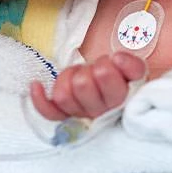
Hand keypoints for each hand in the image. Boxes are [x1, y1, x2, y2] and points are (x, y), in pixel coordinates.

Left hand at [30, 52, 145, 120]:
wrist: (117, 83)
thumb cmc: (124, 75)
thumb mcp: (135, 68)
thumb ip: (132, 65)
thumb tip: (118, 60)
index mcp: (122, 100)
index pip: (110, 83)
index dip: (109, 68)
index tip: (116, 58)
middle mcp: (101, 112)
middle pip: (82, 85)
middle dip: (88, 69)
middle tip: (99, 67)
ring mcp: (82, 113)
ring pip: (63, 96)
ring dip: (70, 77)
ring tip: (83, 72)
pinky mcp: (66, 114)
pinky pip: (49, 112)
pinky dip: (40, 100)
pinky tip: (36, 85)